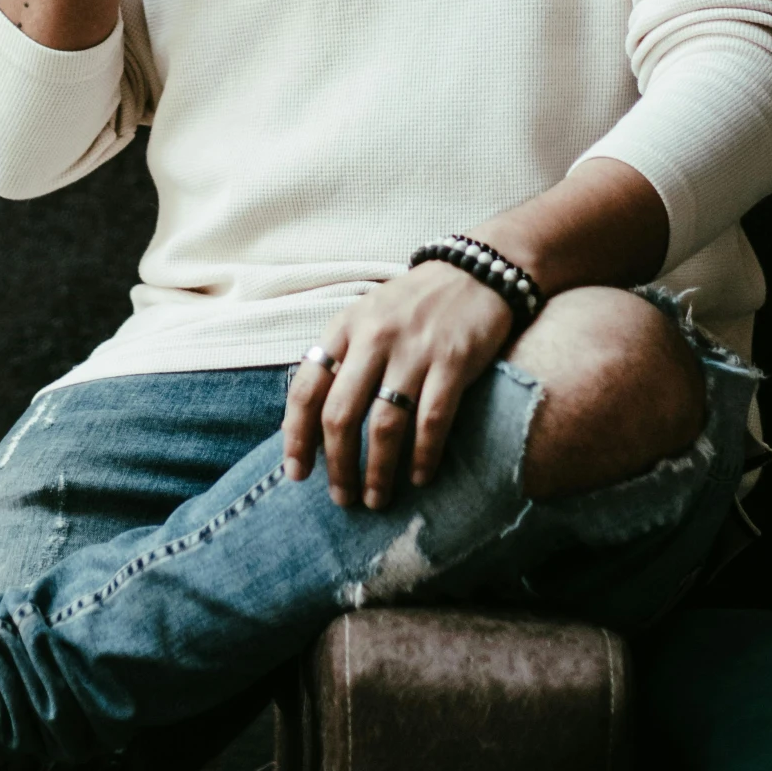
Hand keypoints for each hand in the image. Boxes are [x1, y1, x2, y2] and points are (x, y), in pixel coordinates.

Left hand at [282, 263, 513, 509]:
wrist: (474, 271)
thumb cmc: (413, 304)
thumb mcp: (366, 316)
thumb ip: (341, 358)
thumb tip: (312, 421)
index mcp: (345, 327)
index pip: (306, 388)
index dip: (297, 436)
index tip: (297, 473)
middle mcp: (374, 338)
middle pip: (341, 415)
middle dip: (337, 465)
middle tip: (342, 498)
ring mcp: (415, 350)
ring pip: (384, 426)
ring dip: (377, 471)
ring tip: (376, 499)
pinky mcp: (454, 362)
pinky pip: (432, 420)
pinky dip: (423, 455)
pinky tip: (419, 477)